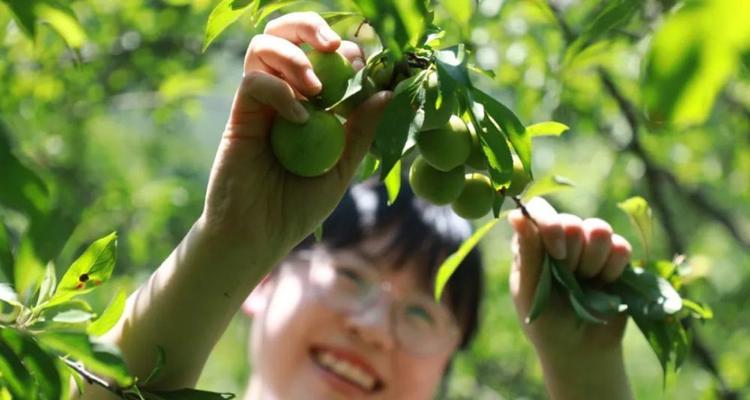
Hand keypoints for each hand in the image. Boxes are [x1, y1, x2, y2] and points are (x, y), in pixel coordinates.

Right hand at [201, 12, 390, 264]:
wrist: (258, 235)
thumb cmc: (298, 207)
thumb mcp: (341, 169)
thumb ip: (360, 132)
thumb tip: (387, 93)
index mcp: (309, 103)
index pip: (322, 56)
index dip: (345, 51)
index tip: (366, 67)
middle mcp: (282, 95)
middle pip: (286, 34)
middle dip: (311, 27)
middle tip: (336, 47)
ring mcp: (259, 104)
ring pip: (263, 46)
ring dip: (294, 55)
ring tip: (317, 86)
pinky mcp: (240, 115)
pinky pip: (255, 82)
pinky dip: (280, 91)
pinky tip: (300, 118)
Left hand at [508, 197, 633, 398]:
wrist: (580, 350)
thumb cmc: (545, 322)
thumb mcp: (530, 291)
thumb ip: (527, 253)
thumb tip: (515, 214)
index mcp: (531, 242)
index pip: (538, 208)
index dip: (550, 225)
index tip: (557, 254)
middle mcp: (560, 237)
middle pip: (572, 223)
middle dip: (572, 257)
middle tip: (569, 282)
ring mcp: (588, 245)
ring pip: (599, 230)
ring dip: (593, 262)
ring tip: (587, 283)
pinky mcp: (615, 258)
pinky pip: (621, 247)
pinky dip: (614, 269)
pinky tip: (606, 285)